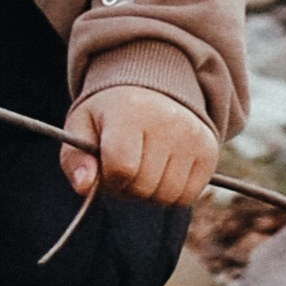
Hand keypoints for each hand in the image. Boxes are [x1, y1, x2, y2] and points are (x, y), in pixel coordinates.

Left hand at [60, 84, 215, 209]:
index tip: (106, 167)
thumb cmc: (110, 113)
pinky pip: (187, 196)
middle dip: (127, 187)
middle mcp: (167, 120)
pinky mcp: (209, 150)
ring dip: (149, 193)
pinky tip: (162, 170)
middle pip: (144, 187)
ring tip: (143, 167)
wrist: (152, 88)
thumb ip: (76, 158)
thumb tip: (84, 187)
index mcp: (130, 111)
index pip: (121, 168)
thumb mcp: (82, 127)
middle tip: (125, 166)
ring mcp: (192, 135)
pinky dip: (171, 193)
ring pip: (166, 196)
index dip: (109, 179)